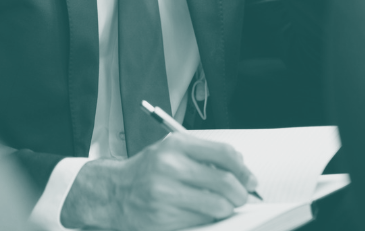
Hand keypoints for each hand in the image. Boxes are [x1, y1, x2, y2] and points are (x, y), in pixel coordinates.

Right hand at [60, 134, 257, 230]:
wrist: (115, 191)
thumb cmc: (148, 170)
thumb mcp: (172, 150)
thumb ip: (204, 154)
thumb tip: (240, 166)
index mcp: (176, 145)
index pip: (224, 153)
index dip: (243, 168)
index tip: (249, 178)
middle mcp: (170, 166)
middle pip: (225, 181)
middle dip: (241, 193)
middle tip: (242, 196)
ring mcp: (167, 192)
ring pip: (218, 204)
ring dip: (228, 208)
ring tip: (225, 206)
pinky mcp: (165, 216)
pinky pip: (203, 219)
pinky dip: (211, 217)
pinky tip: (205, 212)